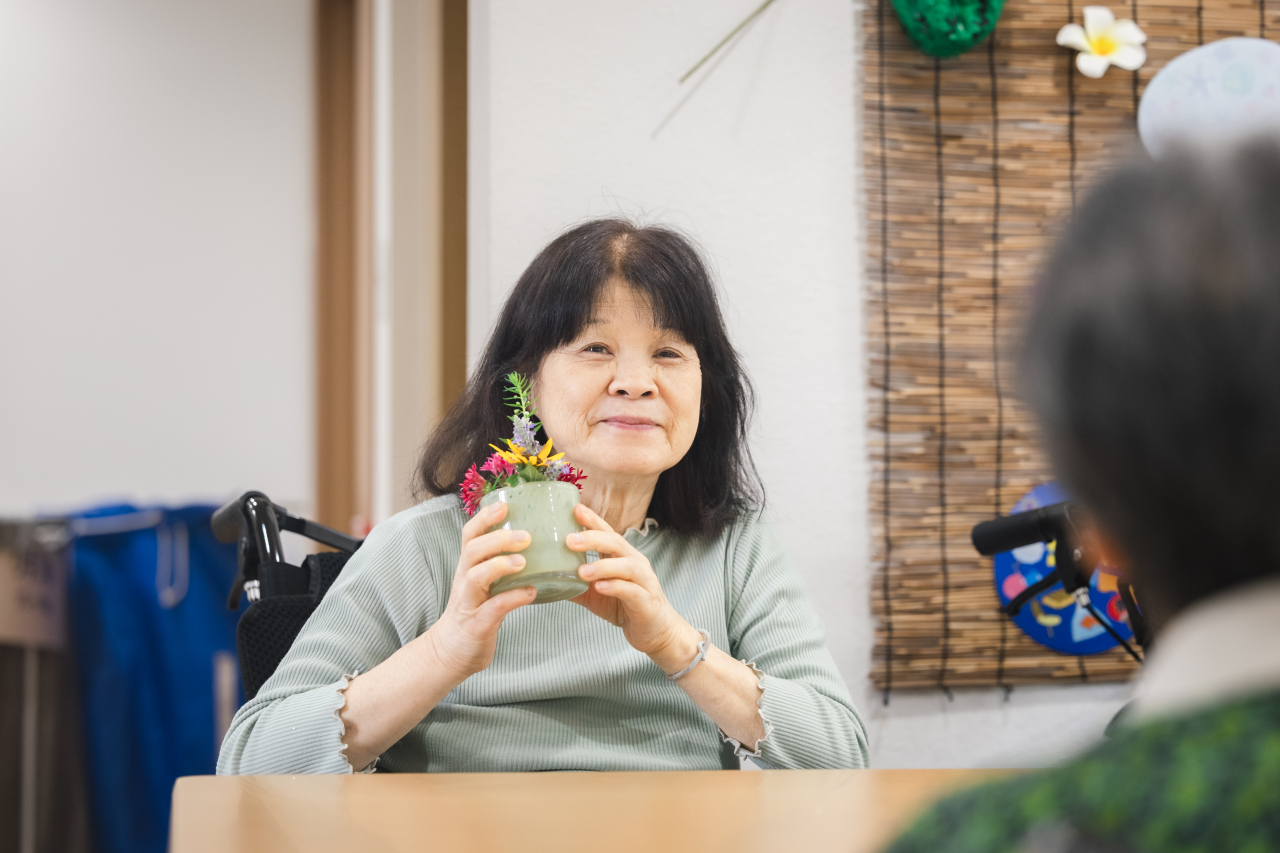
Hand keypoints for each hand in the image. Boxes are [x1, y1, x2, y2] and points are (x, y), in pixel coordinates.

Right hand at [424, 501, 536, 678]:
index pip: (470, 535)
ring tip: (524, 562)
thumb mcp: (483, 584)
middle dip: (497, 539)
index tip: (505, 505)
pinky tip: (531, 594)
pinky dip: (512, 599)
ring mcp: (469, 603)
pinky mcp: (477, 625)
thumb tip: (535, 542)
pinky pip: (493, 609)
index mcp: (467, 568)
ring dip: (500, 566)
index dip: (484, 518)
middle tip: (526, 536)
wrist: (450, 653)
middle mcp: (464, 581)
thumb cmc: (475, 613)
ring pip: (476, 577)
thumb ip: (500, 564)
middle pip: (472, 550)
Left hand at [566, 504, 700, 673]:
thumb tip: (546, 580)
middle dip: (593, 538)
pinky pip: (631, 591)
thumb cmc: (627, 607)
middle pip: (616, 543)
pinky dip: (615, 587)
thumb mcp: (596, 595)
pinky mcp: (646, 602)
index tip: (575, 509)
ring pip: (626, 566)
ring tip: (582, 571)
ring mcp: (644, 582)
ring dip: (603, 566)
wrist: (657, 632)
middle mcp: (635, 564)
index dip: (593, 520)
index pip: (607, 533)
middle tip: (569, 540)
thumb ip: (576, 586)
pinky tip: (600, 588)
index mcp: (623, 557)